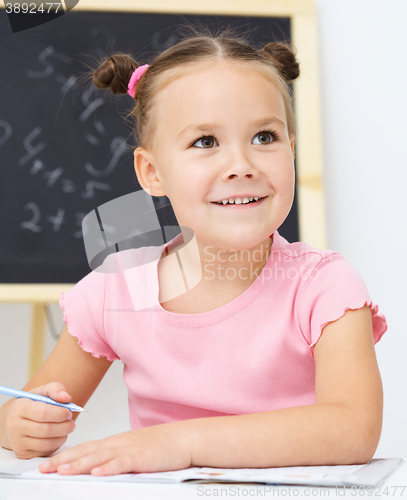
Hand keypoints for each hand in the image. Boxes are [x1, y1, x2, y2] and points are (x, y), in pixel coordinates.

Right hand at [5, 382, 75, 458]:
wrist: (17, 420)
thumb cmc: (33, 404)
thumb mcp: (43, 391)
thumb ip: (56, 389)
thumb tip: (66, 398)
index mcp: (19, 408)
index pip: (43, 413)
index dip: (60, 413)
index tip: (68, 412)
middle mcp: (15, 426)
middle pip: (46, 430)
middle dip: (64, 426)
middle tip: (71, 422)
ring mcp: (18, 442)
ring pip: (46, 443)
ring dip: (62, 436)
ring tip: (67, 428)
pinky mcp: (23, 453)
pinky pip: (44, 451)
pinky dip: (56, 444)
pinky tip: (58, 436)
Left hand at [38, 423, 191, 475]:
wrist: (183, 438)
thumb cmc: (161, 446)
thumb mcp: (134, 449)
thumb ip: (116, 456)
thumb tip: (98, 467)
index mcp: (116, 442)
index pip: (86, 448)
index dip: (66, 455)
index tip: (48, 463)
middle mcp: (118, 443)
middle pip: (87, 451)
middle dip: (64, 460)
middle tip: (44, 468)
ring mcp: (129, 449)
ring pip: (100, 456)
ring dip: (79, 463)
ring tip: (62, 471)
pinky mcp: (142, 457)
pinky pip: (122, 462)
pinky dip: (109, 467)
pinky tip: (97, 472)